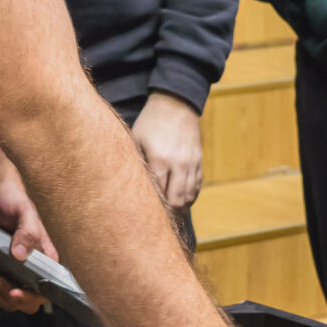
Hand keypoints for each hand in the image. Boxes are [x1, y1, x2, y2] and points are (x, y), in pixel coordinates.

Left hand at [0, 130, 58, 314]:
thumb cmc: (11, 197)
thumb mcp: (23, 211)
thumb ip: (27, 232)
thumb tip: (20, 256)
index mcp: (44, 259)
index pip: (44, 291)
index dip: (30, 298)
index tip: (14, 291)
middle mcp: (30, 269)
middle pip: (24, 302)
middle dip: (7, 296)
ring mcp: (11, 271)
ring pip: (5, 299)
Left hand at [130, 92, 203, 209]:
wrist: (176, 103)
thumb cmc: (150, 122)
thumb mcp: (136, 139)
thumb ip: (135, 163)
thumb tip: (127, 186)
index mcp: (159, 159)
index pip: (158, 194)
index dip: (152, 209)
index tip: (143, 219)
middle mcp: (178, 164)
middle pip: (176, 200)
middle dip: (167, 213)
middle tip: (156, 222)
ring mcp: (191, 163)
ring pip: (189, 197)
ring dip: (179, 208)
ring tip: (169, 215)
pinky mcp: (199, 161)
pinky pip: (197, 187)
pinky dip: (190, 197)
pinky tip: (181, 201)